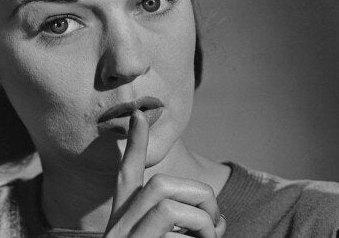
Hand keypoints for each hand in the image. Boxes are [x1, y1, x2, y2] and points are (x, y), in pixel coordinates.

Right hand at [104, 110, 225, 236]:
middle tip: (217, 222)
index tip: (139, 113)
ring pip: (167, 207)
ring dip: (202, 220)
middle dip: (199, 195)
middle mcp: (118, 228)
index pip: (127, 175)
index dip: (135, 145)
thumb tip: (220, 222)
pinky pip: (175, 236)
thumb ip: (190, 228)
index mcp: (125, 220)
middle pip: (159, 184)